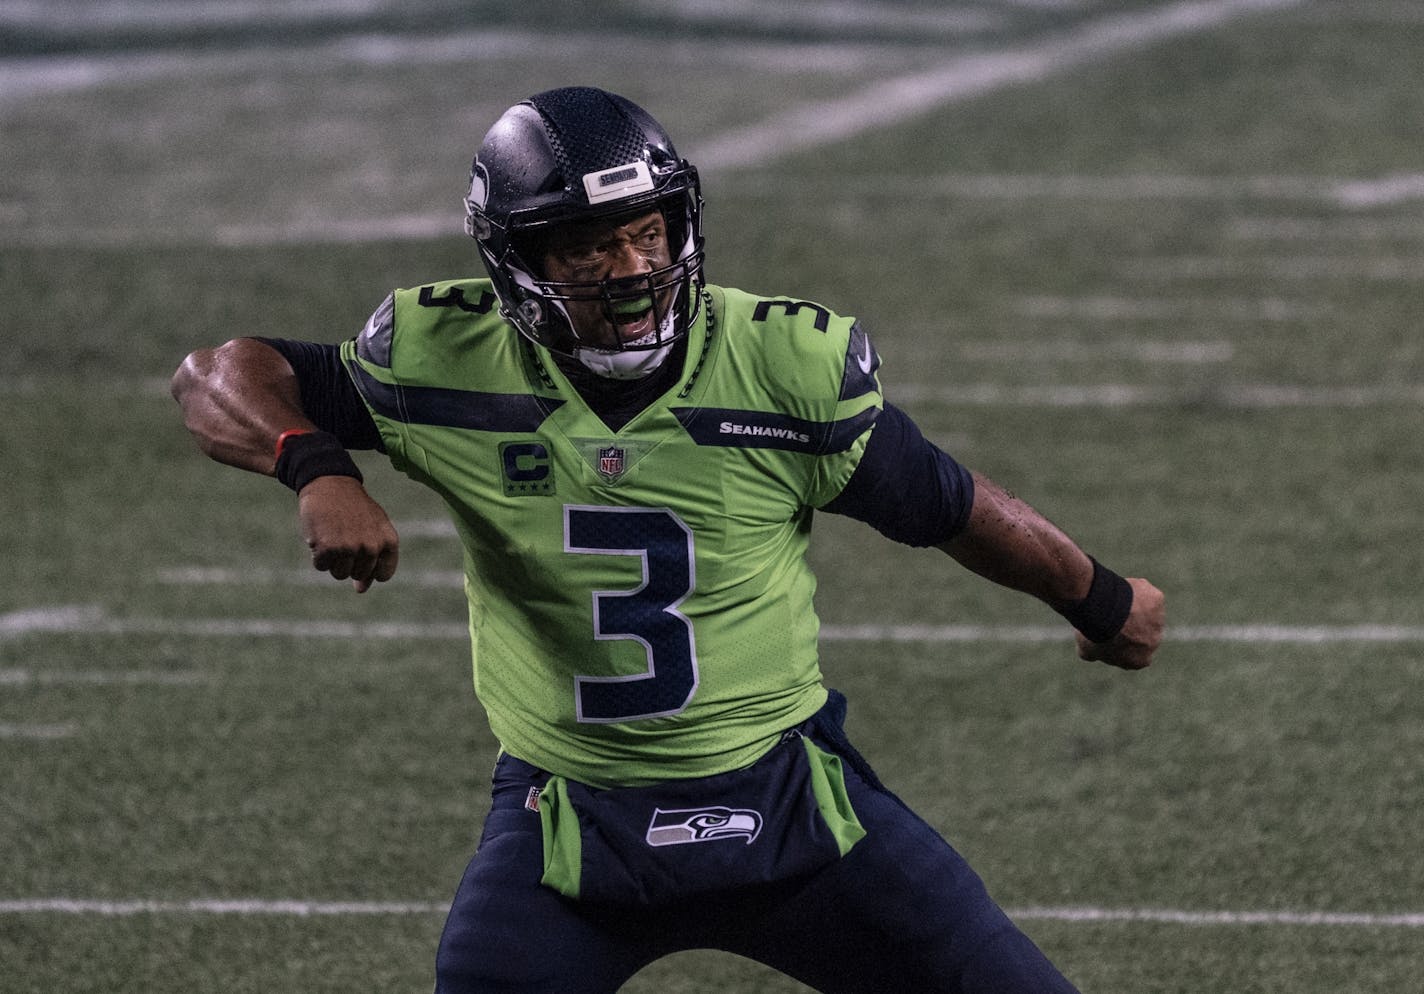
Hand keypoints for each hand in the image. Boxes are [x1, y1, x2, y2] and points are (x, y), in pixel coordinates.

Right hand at [296, 475, 399, 592]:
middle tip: (344, 536)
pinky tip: (321, 535)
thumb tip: (361, 590)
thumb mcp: (372, 529)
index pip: (383, 574)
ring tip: (333, 534)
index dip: (370, 569)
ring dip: (332, 559)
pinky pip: (321, 566)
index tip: (361, 553)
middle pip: (358, 575)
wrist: (330, 483)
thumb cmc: (353, 509)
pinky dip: (317, 554)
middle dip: (349, 561)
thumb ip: (373, 558)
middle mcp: (372, 546)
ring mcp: (350, 548)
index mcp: (389, 541)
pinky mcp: (328, 548)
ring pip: (339, 573)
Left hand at [1076, 577, 1163, 669]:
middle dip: (1131, 625)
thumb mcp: (1087, 649)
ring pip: (1146, 612)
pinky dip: (1136, 590)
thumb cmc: (1095, 632)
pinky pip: (1147, 594)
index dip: (1123, 643)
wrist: (1104, 611)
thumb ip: (1092, 653)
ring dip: (1134, 607)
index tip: (1112, 633)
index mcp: (1141, 660)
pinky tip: (1121, 590)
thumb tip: (1088, 653)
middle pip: (1144, 632)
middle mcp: (1154, 642)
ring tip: (1113, 602)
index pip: (1136, 655)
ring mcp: (1158, 620)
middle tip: (1111, 615)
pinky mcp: (1158, 600)